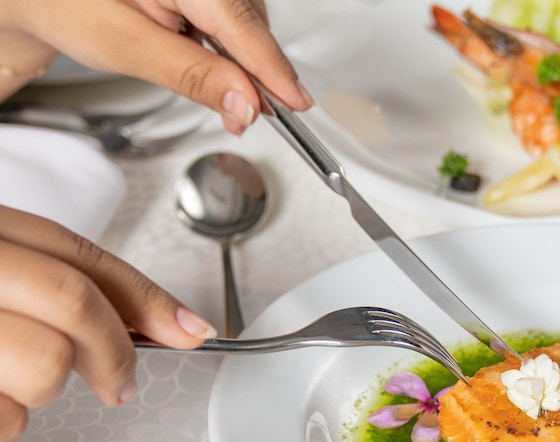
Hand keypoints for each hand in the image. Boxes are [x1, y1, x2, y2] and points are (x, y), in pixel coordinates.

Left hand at [0, 0, 311, 133]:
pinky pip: (231, 13)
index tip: (295, 103)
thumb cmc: (64, 4)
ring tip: (209, 80)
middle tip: (242, 114)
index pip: (241, 24)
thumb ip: (191, 75)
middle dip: (252, 70)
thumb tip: (244, 102)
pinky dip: (226, 44)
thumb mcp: (125, 47)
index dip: (272, 69)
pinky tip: (204, 55)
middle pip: (249, 21)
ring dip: (239, 58)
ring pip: (244, 19)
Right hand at [0, 205, 216, 441]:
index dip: (149, 299)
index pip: (81, 258)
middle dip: (113, 353)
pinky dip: (2, 423)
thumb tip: (174, 325)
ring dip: (37, 392)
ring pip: (46, 368)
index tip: (194, 330)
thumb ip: (63, 288)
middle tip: (118, 384)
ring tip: (4, 380)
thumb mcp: (0, 270)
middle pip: (75, 303)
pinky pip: (5, 419)